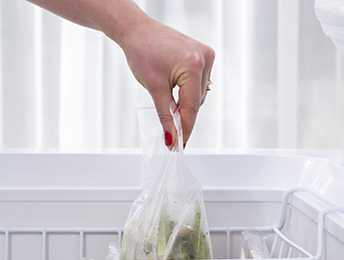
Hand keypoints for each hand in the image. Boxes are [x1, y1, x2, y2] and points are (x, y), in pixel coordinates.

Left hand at [26, 0, 213, 146]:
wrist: (137, 30)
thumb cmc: (142, 53)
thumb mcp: (154, 88)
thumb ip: (165, 116)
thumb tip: (171, 140)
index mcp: (193, 66)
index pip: (191, 107)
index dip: (184, 129)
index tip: (179, 146)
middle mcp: (204, 59)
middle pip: (197, 102)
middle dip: (183, 116)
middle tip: (171, 135)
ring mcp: (206, 55)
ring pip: (199, 93)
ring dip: (185, 103)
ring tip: (168, 106)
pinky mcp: (204, 54)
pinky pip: (199, 82)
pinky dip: (188, 91)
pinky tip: (176, 92)